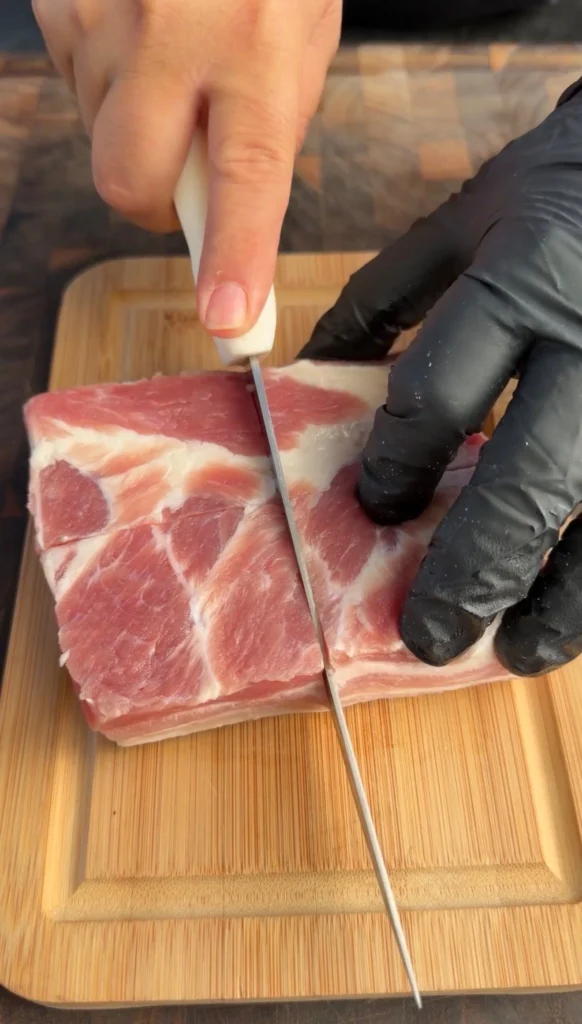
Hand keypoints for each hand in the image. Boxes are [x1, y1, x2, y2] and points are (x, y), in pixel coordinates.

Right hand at [33, 0, 339, 334]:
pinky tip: (138, 29)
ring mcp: (101, 17)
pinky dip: (106, 76)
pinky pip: (73, 80)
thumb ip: (270, 118)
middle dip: (153, 198)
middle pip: (131, 182)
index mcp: (254, 46)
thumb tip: (230, 203)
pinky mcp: (59, 3)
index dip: (236, 257)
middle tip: (183, 164)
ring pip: (98, 132)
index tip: (230, 319)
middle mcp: (171, 35)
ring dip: (133, 120)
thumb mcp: (301, 30)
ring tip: (170, 52)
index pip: (247, 178)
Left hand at [299, 80, 581, 676]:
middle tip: (427, 633)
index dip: (397, 469)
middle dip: (473, 570)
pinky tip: (577, 610)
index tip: (376, 512)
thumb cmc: (563, 185)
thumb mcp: (469, 216)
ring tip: (517, 651)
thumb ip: (389, 293)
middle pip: (527, 481)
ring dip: (562, 598)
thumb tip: (310, 365)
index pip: (439, 396)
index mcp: (520, 279)